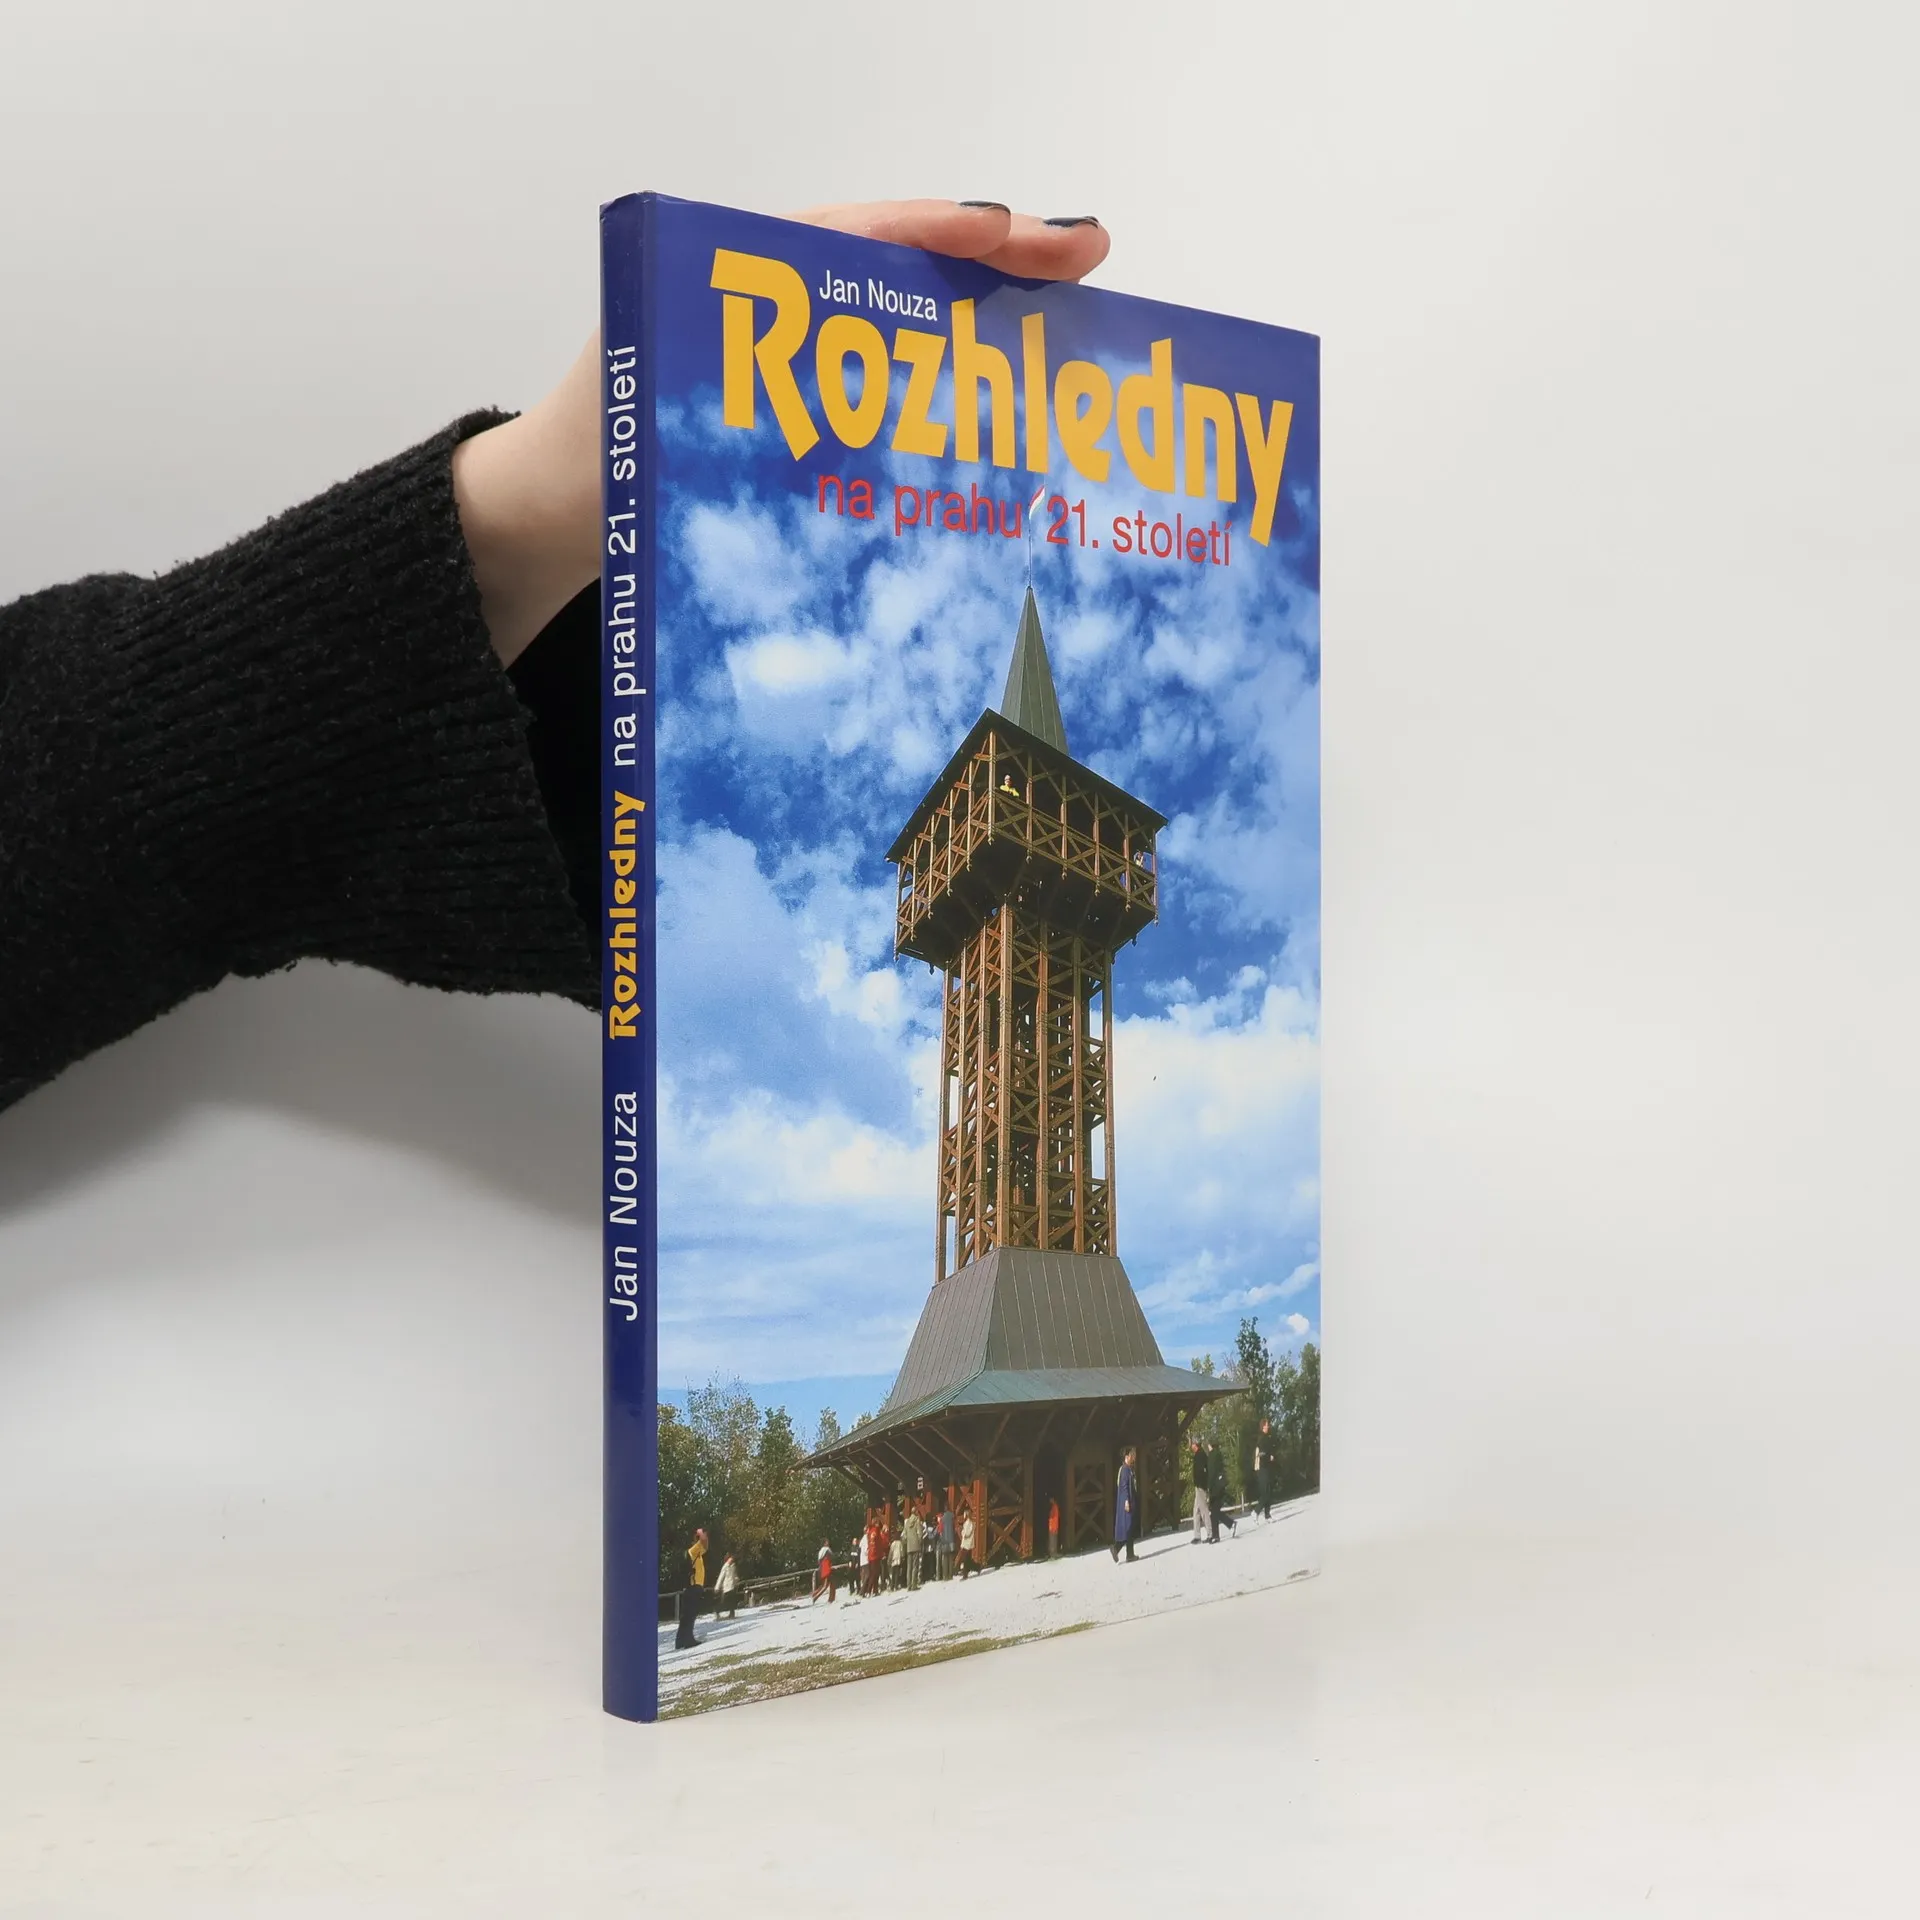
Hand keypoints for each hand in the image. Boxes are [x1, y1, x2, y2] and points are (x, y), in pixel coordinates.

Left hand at [454, 199, 1108, 664]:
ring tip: (1076, 319)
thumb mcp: (645, 419)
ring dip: (989, 319)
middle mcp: (777, 309)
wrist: (544, 520)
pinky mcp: (807, 412)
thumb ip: (718, 402)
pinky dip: (954, 382)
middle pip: (901, 265)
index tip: (1011, 230)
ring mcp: (798, 361)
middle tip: (1087, 256)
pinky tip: (1014, 405)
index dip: (936, 232)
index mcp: (735, 280)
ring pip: (909, 321)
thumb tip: (804, 408)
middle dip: (996, 257)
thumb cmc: (586, 463)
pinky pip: (892, 382)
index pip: (853, 234)